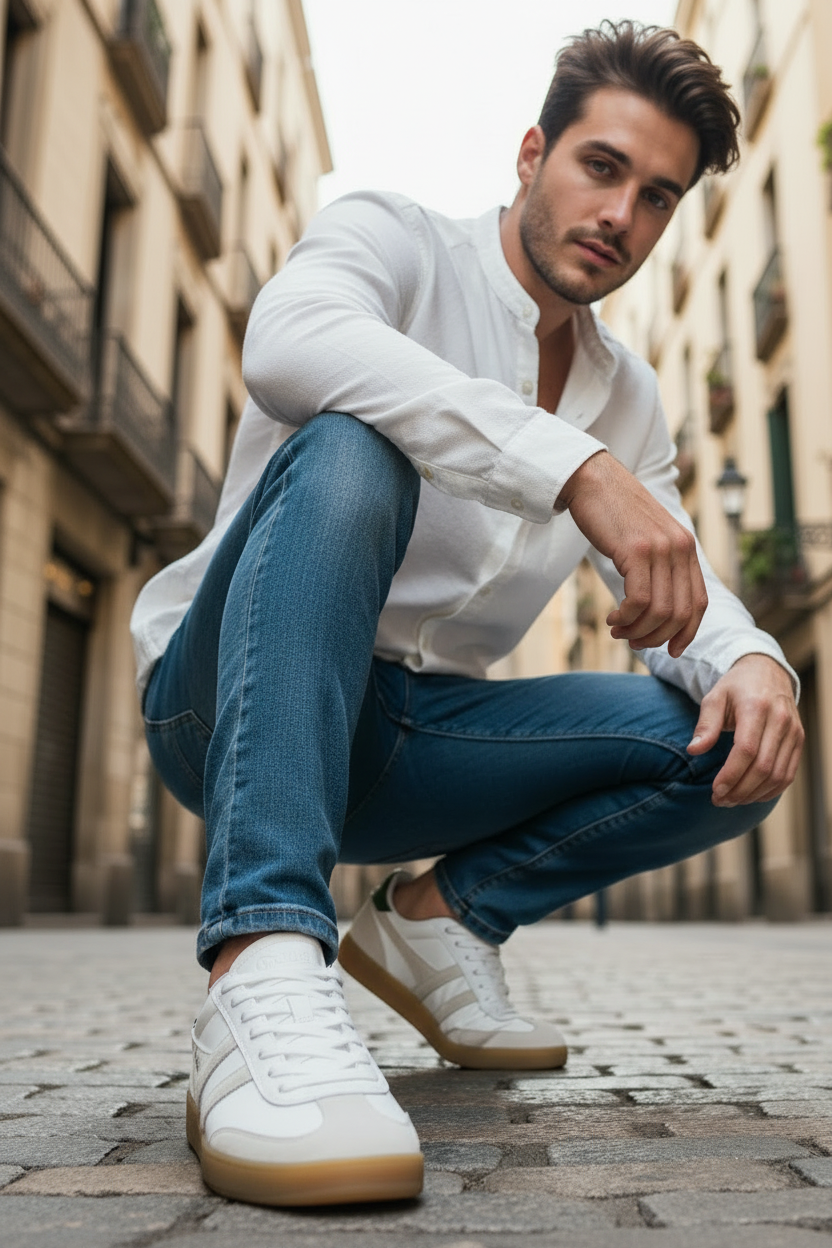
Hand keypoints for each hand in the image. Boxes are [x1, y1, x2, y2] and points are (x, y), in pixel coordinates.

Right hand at [559, 451, 707, 657]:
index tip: (671, 650)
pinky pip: (638, 600)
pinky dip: (625, 618)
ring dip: (637, 630)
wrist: (592, 479)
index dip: (686, 633)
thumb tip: (659, 606)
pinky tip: (612, 618)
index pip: (698, 604)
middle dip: (656, 637)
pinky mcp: (636, 550)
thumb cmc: (614, 512)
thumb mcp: (646, 539)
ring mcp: (660, 548)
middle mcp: (680, 548)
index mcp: (686, 548)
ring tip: (618, 630)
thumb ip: (659, 565)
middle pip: (679, 613)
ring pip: (659, 611)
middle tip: (632, 641)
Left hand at [687, 654, 803, 805]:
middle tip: (720, 800)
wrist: (767, 672)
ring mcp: (793, 731)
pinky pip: (789, 774)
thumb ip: (706, 724)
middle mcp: (780, 719)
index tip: (715, 791)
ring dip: (754, 794)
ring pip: (778, 775)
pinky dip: (771, 790)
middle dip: (740, 790)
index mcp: (756, 707)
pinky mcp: (799, 740)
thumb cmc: (736, 687)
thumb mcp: (715, 697)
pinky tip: (751, 795)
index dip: (731, 775)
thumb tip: (694, 750)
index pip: (746, 750)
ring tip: (732, 800)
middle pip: (763, 767)